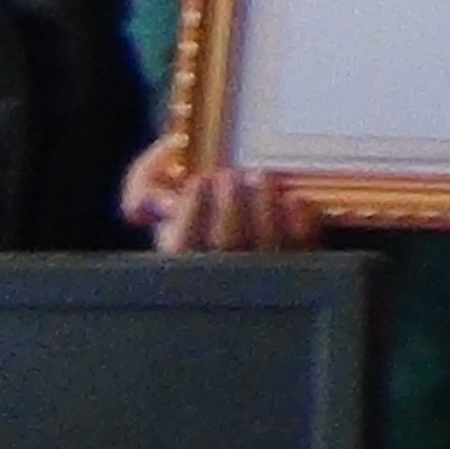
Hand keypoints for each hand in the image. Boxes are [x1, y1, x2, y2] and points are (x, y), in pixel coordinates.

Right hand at [125, 146, 320, 253]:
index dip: (191, 212)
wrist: (236, 197)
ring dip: (264, 207)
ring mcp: (266, 270)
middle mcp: (223, 274)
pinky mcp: (304, 262)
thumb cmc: (195, 196)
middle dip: (229, 205)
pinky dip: (301, 223)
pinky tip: (294, 199)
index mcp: (183, 261)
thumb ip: (145, 183)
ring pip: (266, 248)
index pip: (182, 246)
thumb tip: (156, 198)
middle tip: (230, 175)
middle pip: (227, 247)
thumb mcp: (159, 189)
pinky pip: (304, 249)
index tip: (198, 180)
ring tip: (259, 176)